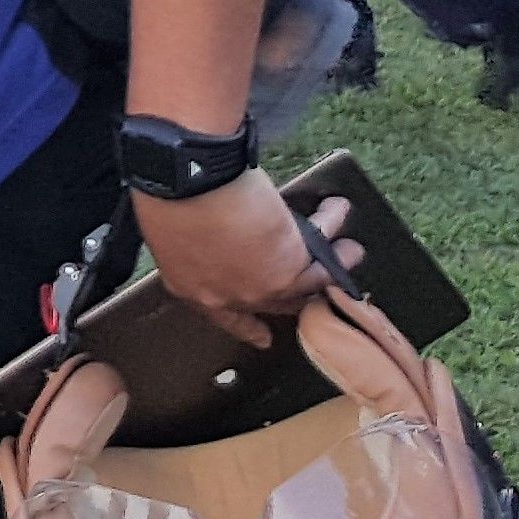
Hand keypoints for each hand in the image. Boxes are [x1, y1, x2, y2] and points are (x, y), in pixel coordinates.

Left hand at [132, 177, 348, 350]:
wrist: (188, 181)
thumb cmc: (169, 191)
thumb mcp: (173, 226)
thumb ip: (197, 241)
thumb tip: (216, 233)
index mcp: (193, 287)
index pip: (224, 316)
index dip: (247, 326)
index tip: (262, 336)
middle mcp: (228, 296)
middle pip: (273, 303)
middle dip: (299, 291)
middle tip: (319, 286)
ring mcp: (260, 287)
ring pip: (307, 282)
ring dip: (332, 261)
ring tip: (350, 248)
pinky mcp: (288, 268)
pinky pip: (321, 253)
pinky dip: (332, 226)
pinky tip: (338, 211)